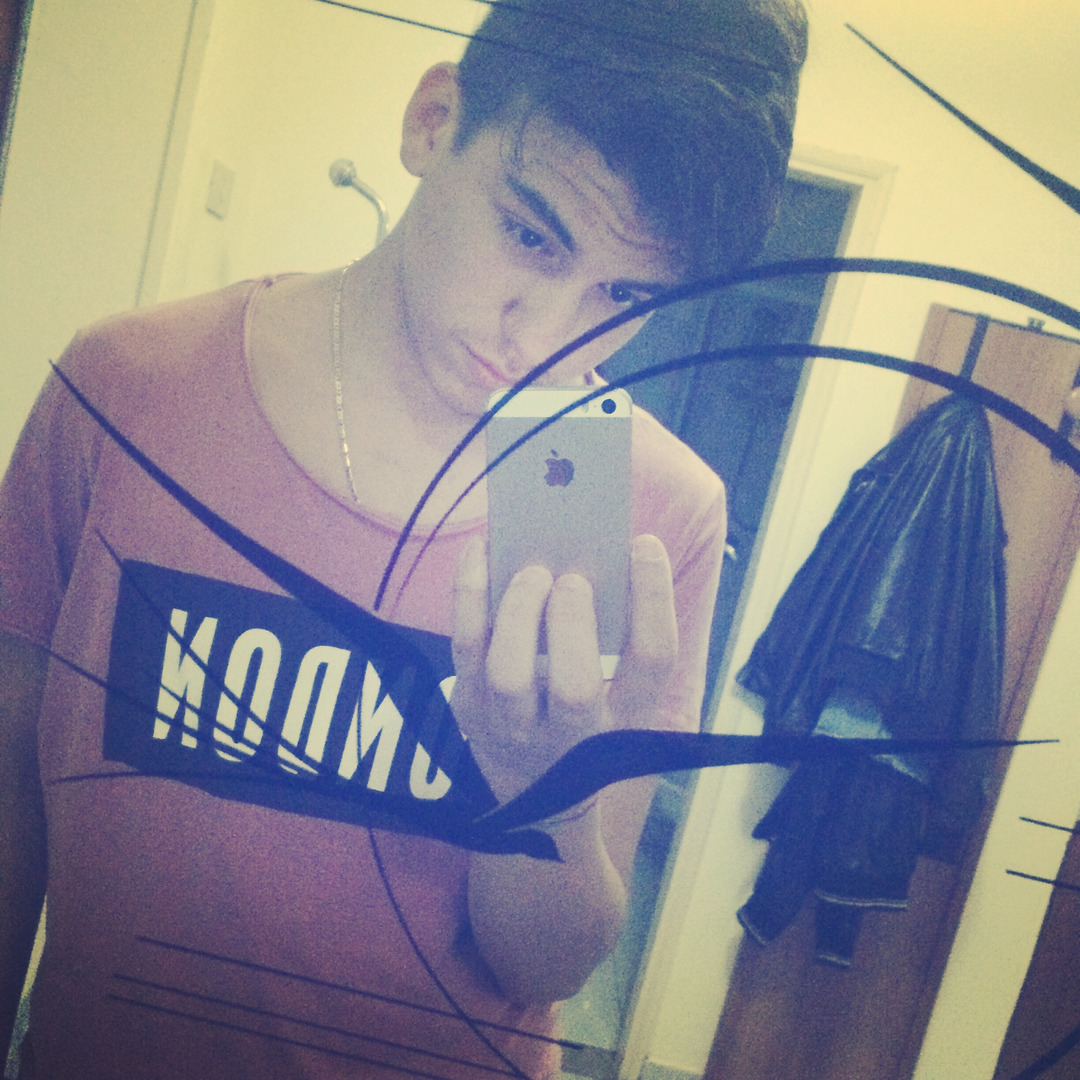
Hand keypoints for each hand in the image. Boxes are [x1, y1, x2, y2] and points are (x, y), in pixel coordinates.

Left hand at [450, 534, 677, 802]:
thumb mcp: (622, 687)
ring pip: (509, 675)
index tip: (643, 545)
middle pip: (575, 686)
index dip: (653, 597)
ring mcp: (515, 727)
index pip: (654, 661)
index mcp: (631, 717)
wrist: (537, 785)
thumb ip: (620, 628)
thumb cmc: (588, 709)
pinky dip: (471, 591)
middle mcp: (575, 734)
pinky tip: (480, 550)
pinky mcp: (470, 709)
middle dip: (572, 622)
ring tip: (532, 571)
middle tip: (572, 578)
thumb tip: (596, 544)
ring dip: (520, 611)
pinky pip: (465, 647)